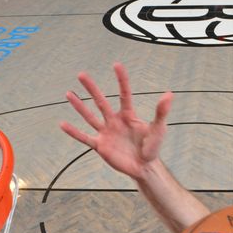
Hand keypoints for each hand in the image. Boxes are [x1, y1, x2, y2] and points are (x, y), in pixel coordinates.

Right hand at [60, 63, 173, 180]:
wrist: (144, 167)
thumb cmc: (152, 148)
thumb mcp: (158, 129)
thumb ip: (161, 112)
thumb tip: (169, 94)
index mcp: (128, 115)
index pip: (124, 94)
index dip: (121, 80)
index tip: (116, 65)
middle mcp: (115, 121)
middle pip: (101, 102)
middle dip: (92, 88)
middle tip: (81, 74)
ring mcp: (106, 133)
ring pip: (90, 116)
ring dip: (79, 106)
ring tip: (69, 94)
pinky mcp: (100, 146)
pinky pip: (85, 138)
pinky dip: (74, 132)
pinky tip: (62, 124)